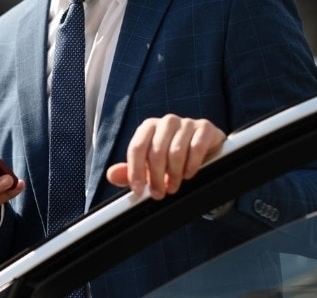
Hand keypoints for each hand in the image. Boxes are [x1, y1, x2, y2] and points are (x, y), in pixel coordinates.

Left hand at [105, 114, 224, 199]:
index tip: (138, 190)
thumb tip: (111, 175)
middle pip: (156, 151)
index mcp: (149, 127)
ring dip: (174, 174)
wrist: (205, 151)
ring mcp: (187, 123)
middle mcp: (167, 122)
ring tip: (173, 186)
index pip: (137, 147)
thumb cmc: (172, 159)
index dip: (135, 170)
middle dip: (156, 177)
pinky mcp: (205, 128)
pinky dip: (192, 165)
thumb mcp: (149, 167)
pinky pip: (196, 148)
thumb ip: (130, 171)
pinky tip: (189, 174)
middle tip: (159, 193)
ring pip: (176, 151)